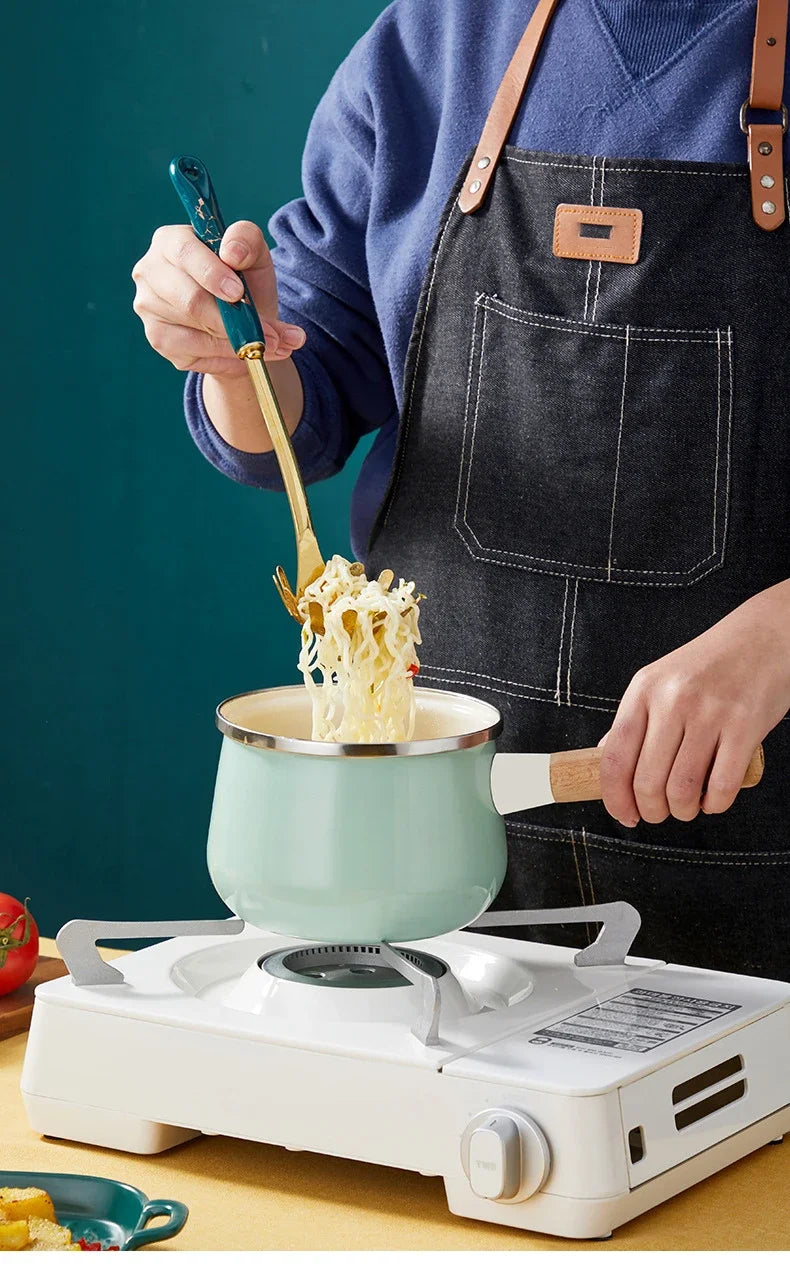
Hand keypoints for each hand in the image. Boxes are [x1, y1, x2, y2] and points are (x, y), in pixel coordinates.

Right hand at [131, 220, 304, 375]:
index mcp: (170, 241)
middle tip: (268, 332)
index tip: (239, 293)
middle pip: (190, 300)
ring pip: (195, 330)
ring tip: (270, 344)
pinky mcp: (158, 339)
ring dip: (238, 341)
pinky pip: (194, 353)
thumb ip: (247, 239)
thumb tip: (232, 253)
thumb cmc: (243, 281)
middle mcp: (150, 272)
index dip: (213, 274)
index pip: (185, 253)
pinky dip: (227, 356)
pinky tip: (245, 354)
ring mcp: (149, 307)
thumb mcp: (254, 254)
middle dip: (232, 319)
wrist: (242, 320)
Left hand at [599, 580, 789, 826]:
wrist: (766, 636)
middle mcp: (673, 701)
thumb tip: (607, 758)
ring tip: (686, 807)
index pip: (615, 757)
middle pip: (646, 781)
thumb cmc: (712, 663)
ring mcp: (710, 713)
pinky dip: (714, 805)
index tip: (623, 815)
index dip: (614, 797)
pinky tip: (713, 800)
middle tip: (658, 814)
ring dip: (682, 811)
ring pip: (681, 789)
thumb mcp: (662, 679)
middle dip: (651, 811)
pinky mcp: (745, 726)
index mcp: (644, 690)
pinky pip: (721, 786)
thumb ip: (636, 719)